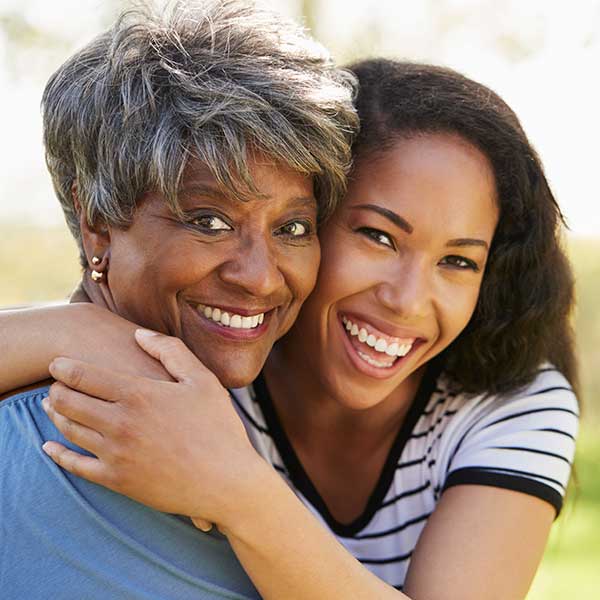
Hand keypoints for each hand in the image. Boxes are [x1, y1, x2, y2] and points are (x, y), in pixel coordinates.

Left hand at [41, 329, 262, 531]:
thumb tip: (138, 335)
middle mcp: (120, 423)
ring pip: (69, 430)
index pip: (83, 375)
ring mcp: (116, 454)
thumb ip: (169, 351)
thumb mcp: (202, 379)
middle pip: (67, 401)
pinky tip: (49, 447)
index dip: (63, 367)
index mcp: (139, 394)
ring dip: (54, 414)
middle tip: (55, 383)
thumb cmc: (218, 427)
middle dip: (55, 389)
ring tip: (51, 405)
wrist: (226, 482)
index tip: (56, 363)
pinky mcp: (116, 480)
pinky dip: (57, 454)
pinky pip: (75, 466)